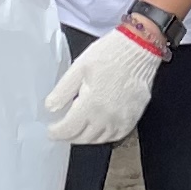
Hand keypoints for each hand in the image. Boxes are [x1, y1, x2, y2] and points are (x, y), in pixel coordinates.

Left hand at [44, 25, 164, 144]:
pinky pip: (115, 136)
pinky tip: (98, 129)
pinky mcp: (133, 118)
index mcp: (90, 104)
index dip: (56, 132)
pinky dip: (104, 136)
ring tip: (78, 129)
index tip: (51, 130)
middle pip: (82, 138)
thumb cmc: (109, 55)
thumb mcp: (79, 67)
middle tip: (62, 130)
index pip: (68, 130)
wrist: (140, 49)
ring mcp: (121, 120)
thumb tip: (50, 108)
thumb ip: (63, 91)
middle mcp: (106, 117)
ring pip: (98, 140)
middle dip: (69, 136)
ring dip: (85, 137)